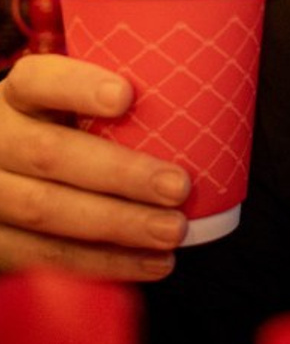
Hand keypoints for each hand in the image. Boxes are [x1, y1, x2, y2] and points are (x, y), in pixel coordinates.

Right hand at [0, 53, 190, 278]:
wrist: (3, 176)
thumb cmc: (62, 132)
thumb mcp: (71, 106)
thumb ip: (119, 101)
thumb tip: (213, 95)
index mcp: (17, 94)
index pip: (41, 79)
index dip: (78, 87)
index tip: (126, 96)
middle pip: (49, 154)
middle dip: (119, 174)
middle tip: (178, 187)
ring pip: (44, 210)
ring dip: (118, 226)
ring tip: (172, 231)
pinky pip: (41, 257)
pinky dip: (101, 264)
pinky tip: (149, 263)